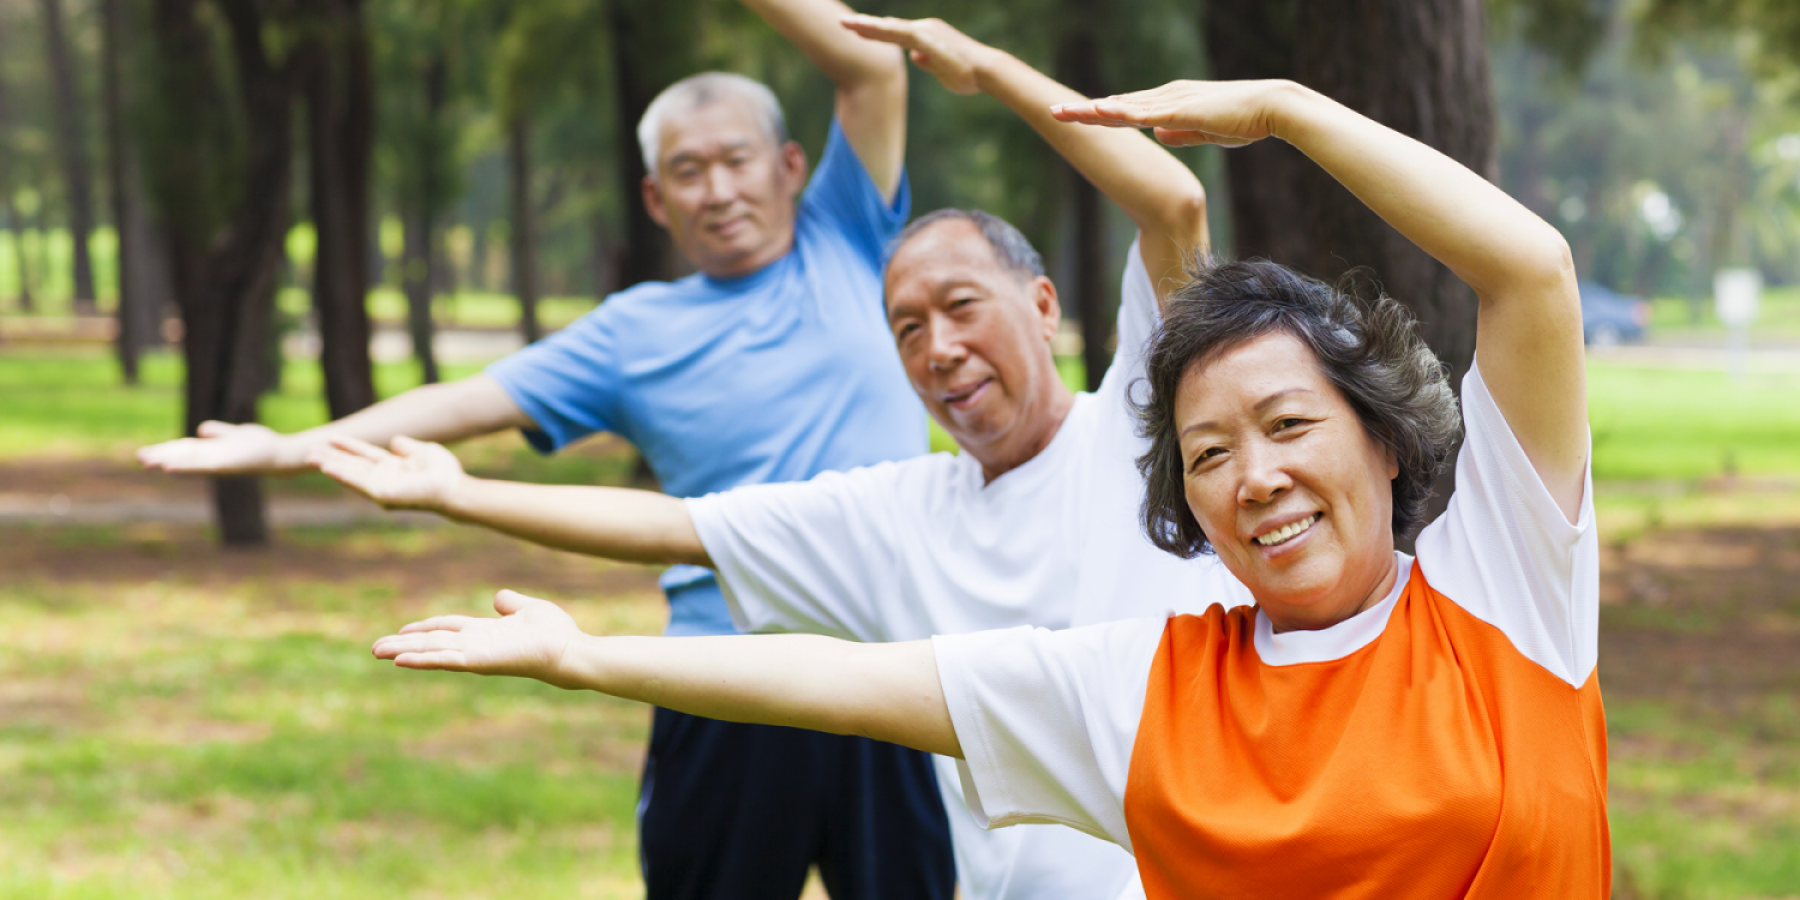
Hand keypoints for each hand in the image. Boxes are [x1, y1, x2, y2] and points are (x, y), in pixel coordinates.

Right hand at [137, 421, 293, 474]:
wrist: (279, 453)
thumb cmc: (258, 445)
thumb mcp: (234, 435)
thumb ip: (218, 433)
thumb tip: (201, 431)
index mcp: (211, 451)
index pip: (183, 450)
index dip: (164, 451)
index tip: (143, 453)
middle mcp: (212, 459)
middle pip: (183, 457)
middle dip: (162, 457)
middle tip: (139, 458)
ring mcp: (219, 463)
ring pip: (190, 463)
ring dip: (171, 463)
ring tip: (151, 464)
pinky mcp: (228, 465)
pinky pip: (205, 466)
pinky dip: (189, 467)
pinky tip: (174, 468)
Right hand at [310, 435, 466, 512]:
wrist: (454, 488)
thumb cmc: (445, 473)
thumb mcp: (425, 451)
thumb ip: (408, 446)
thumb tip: (394, 441)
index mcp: (393, 467)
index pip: (365, 455)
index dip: (348, 446)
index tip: (330, 438)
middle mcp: (384, 478)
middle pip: (352, 466)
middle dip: (331, 459)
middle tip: (309, 451)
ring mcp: (381, 487)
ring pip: (350, 474)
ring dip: (331, 466)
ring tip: (311, 457)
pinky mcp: (382, 493)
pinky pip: (358, 482)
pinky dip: (342, 475)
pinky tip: (327, 468)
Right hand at [372, 590, 584, 687]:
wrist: (571, 651)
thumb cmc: (557, 634)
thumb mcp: (530, 610)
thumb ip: (512, 604)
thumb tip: (499, 597)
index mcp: (486, 632)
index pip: (448, 629)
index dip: (425, 628)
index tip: (402, 630)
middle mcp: (477, 645)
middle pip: (433, 642)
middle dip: (404, 644)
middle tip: (375, 648)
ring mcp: (476, 654)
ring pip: (433, 651)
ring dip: (404, 652)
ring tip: (378, 652)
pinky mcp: (480, 662)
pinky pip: (446, 659)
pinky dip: (423, 659)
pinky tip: (401, 660)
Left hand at [841, 15, 986, 95]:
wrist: (986, 71)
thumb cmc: (968, 75)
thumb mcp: (942, 71)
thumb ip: (927, 62)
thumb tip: (914, 56)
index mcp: (926, 38)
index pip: (895, 35)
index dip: (875, 33)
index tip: (856, 31)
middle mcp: (924, 29)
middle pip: (888, 27)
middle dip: (864, 25)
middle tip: (842, 22)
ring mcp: (924, 31)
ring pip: (889, 27)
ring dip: (866, 25)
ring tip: (846, 24)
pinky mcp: (926, 37)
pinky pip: (897, 33)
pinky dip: (879, 30)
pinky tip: (862, 29)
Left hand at [1050, 79, 1289, 147]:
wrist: (1271, 108)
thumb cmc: (1244, 121)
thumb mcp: (1206, 132)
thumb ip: (1181, 133)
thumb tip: (1158, 136)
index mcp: (1170, 102)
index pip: (1126, 109)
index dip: (1097, 114)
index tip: (1072, 117)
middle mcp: (1165, 97)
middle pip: (1115, 105)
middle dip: (1082, 110)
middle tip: (1051, 111)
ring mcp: (1171, 101)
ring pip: (1122, 107)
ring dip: (1091, 110)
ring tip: (1061, 112)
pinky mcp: (1182, 110)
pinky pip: (1144, 113)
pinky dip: (1120, 112)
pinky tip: (1098, 112)